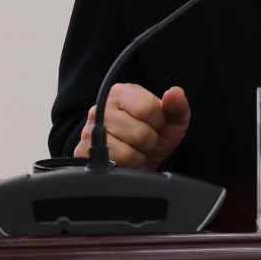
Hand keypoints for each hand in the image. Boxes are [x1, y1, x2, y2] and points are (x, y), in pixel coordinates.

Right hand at [74, 84, 190, 168]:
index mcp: (123, 93)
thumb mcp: (171, 122)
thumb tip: (174, 93)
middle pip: (140, 133)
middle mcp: (103, 107)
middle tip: (143, 140)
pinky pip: (114, 164)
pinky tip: (123, 160)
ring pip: (128, 152)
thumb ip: (178, 106)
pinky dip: (126, 166)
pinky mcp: (83, 151)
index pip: (147, 108)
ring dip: (138, 156)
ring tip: (134, 149)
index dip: (158, 122)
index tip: (155, 124)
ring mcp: (90, 129)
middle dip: (149, 142)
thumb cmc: (152, 136)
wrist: (135, 160)